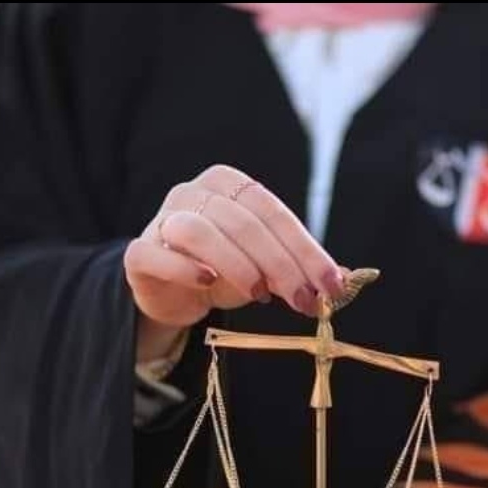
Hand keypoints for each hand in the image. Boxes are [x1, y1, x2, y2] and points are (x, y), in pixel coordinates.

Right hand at [124, 165, 345, 357]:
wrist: (171, 291)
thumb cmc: (222, 271)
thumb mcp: (266, 267)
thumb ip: (300, 268)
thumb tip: (347, 279)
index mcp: (230, 186)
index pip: (274, 213)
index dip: (307, 250)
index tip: (332, 285)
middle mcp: (194, 193)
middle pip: (244, 223)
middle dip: (281, 265)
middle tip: (303, 301)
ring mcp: (162, 219)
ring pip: (199, 231)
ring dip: (237, 264)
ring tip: (259, 295)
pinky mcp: (139, 253)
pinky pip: (157, 254)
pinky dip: (183, 267)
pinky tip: (206, 282)